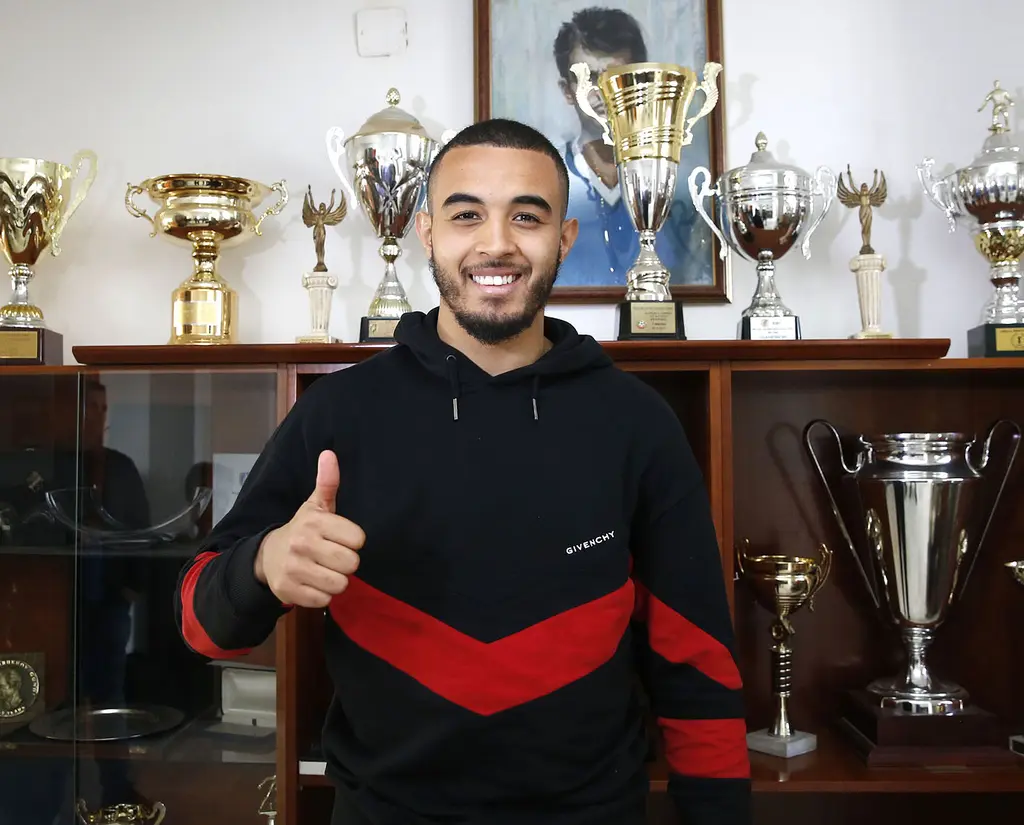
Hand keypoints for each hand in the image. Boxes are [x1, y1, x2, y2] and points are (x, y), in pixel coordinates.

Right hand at [254, 449, 364, 607]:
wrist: (267, 556)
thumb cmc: (302, 530)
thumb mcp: (315, 506)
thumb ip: (327, 483)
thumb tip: (329, 454)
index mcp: (314, 522)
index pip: (358, 539)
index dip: (353, 541)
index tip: (340, 539)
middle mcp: (302, 544)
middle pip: (351, 564)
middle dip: (346, 563)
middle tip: (332, 556)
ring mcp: (294, 569)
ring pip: (340, 585)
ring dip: (336, 580)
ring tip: (323, 569)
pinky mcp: (288, 591)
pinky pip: (324, 601)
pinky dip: (322, 595)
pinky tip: (312, 582)